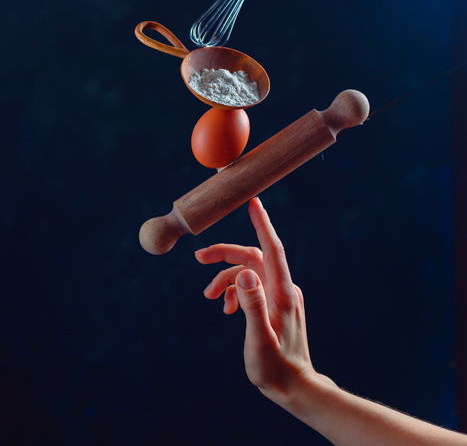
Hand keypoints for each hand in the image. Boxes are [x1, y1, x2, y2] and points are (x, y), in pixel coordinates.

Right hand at [195, 197, 330, 401]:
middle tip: (198, 258)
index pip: (272, 249)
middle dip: (225, 254)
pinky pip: (252, 286)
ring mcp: (280, 295)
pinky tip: (225, 308)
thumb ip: (252, 306)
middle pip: (254, 256)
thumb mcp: (259, 340)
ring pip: (249, 271)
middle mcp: (284, 288)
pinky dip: (235, 291)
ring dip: (226, 279)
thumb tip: (244, 273)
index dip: (262, 223)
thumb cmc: (276, 368)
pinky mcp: (275, 304)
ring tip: (209, 298)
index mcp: (282, 292)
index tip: (253, 202)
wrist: (295, 388)